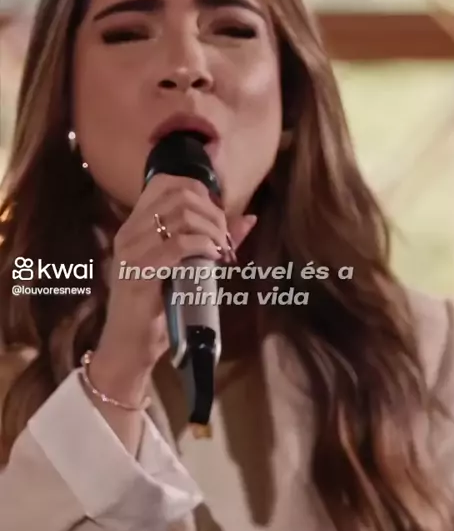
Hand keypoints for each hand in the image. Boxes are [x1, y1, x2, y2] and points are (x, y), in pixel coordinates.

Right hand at [91, 174, 256, 404]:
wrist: (128, 348)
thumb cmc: (156, 309)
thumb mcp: (184, 269)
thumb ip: (210, 241)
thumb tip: (248, 218)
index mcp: (134, 227)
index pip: (164, 182)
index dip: (198, 189)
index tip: (216, 213)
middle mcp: (129, 233)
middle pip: (178, 195)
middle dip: (212, 212)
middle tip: (224, 237)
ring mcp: (132, 252)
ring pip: (180, 217)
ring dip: (211, 230)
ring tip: (220, 249)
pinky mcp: (139, 273)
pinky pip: (177, 245)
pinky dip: (201, 246)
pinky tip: (212, 258)